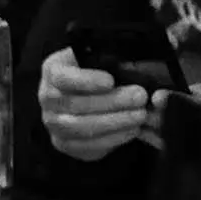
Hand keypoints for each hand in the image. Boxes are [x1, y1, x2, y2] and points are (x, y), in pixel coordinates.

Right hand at [39, 47, 156, 160]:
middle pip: (73, 104)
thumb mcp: (103, 55)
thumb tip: (153, 52)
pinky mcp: (64, 143)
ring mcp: (53, 123)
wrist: (88, 95)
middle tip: (139, 97)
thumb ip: (121, 54)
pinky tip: (131, 130)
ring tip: (139, 115)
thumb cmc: (98, 71)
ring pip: (79, 128)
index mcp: (53, 70)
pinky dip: (111, 140)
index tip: (110, 80)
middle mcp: (47, 97)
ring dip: (113, 123)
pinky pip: (85, 146)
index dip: (85, 80)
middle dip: (110, 102)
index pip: (62, 77)